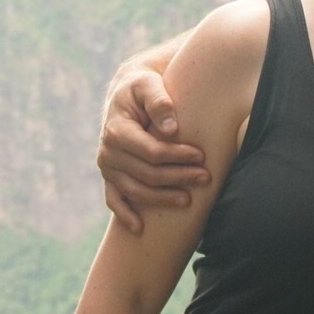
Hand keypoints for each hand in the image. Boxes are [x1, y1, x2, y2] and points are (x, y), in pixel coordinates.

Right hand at [98, 60, 208, 232]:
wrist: (127, 93)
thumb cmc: (143, 87)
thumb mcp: (149, 84)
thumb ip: (160, 102)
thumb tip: (171, 129)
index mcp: (117, 130)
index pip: (151, 152)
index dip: (177, 156)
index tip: (201, 156)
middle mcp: (108, 152)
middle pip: (147, 174)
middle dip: (178, 178)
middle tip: (206, 178)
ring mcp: (108, 167)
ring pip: (136, 191)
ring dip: (162, 199)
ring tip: (189, 200)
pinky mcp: (110, 176)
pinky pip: (114, 200)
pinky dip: (125, 216)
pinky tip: (140, 229)